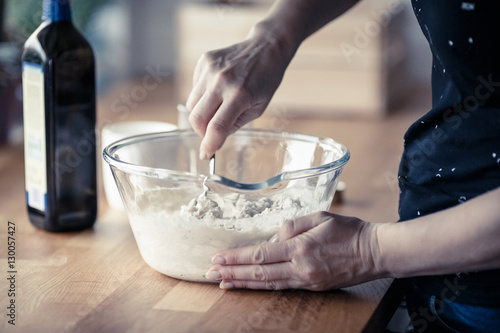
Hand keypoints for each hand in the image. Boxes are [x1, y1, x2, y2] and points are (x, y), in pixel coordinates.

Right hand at [186, 29, 294, 158]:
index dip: (209, 145)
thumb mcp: (258, 108)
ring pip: (191, 104)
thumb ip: (234, 125)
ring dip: (201, 114)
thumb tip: (215, 140)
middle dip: (202, 132)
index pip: (217, 127)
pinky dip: (203, 96)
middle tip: (212, 133)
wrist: (266, 47)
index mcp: (240, 95)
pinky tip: (217, 90)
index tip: (206, 154)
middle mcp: (222, 81)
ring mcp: (210, 69)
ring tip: (218, 108)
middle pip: (196, 118)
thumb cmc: (266, 80)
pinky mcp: (204, 61)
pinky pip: (195, 88)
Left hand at [205, 211, 384, 290]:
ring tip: (223, 283)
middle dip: (232, 273)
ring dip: (243, 283)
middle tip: (210, 274)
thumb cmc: (349, 230)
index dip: (236, 258)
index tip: (218, 258)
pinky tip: (251, 286)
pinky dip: (263, 287)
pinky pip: (282, 287)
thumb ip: (292, 225)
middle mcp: (301, 268)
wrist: (376, 252)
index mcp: (301, 248)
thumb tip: (273, 236)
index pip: (260, 254)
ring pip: (268, 283)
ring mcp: (306, 280)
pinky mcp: (312, 287)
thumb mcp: (319, 216)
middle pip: (259, 273)